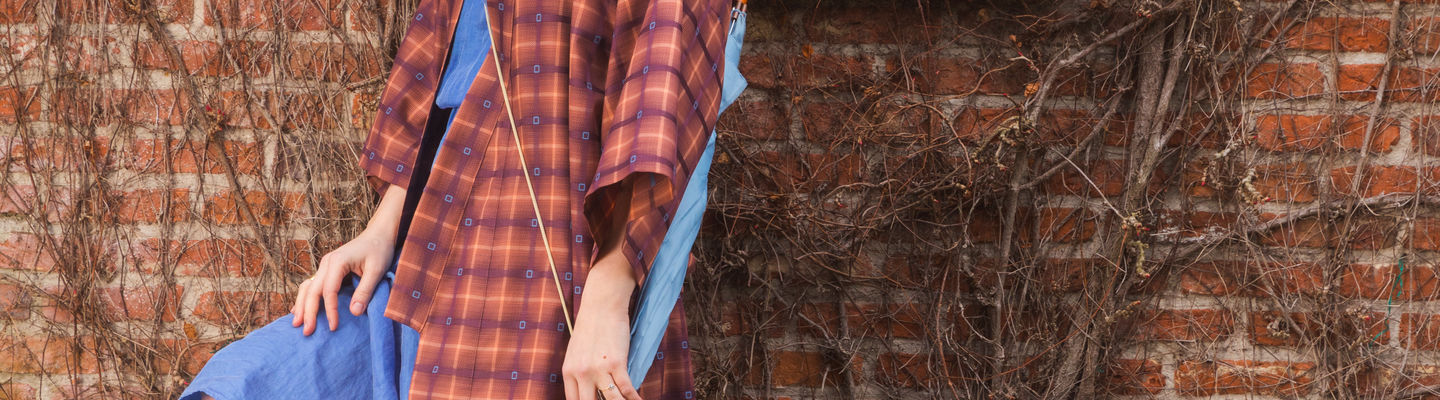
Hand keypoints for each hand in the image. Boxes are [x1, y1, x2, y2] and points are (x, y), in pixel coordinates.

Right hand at [290, 229, 393, 335]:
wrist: (378, 235)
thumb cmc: (379, 250)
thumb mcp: (376, 270)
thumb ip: (365, 291)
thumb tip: (354, 312)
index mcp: (337, 262)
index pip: (328, 291)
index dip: (330, 310)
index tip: (334, 326)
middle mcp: (326, 263)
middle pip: (312, 290)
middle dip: (308, 312)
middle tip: (307, 331)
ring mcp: (324, 266)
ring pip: (307, 287)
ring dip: (302, 306)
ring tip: (297, 324)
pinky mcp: (327, 270)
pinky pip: (312, 285)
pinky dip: (305, 298)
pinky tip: (298, 310)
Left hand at [562, 254, 642, 399]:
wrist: (602, 303)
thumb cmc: (592, 325)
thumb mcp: (577, 351)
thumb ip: (580, 371)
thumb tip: (592, 388)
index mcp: (568, 371)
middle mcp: (580, 373)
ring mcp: (598, 369)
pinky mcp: (616, 363)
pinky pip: (626, 389)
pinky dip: (635, 398)